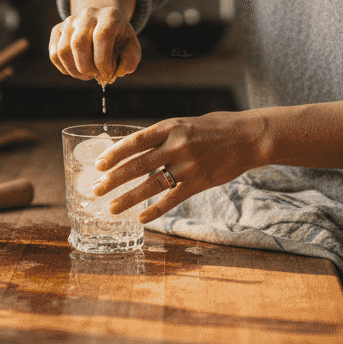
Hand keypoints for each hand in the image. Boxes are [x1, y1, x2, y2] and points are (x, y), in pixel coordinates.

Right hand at [49, 6, 141, 83]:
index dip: (103, 61)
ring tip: (88, 74)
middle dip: (87, 68)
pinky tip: (77, 70)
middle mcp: (88, 14)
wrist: (104, 24)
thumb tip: (112, 74)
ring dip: (75, 71)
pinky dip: (64, 69)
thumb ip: (129, 62)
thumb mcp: (132, 48)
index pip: (101, 36)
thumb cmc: (119, 40)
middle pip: (78, 43)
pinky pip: (54, 54)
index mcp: (110, 15)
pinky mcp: (58, 29)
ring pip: (63, 50)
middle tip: (96, 76)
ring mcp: (70, 21)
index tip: (107, 75)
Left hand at [89, 110, 268, 223]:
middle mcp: (177, 146)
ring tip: (112, 208)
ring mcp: (188, 166)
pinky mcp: (199, 182)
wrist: (247, 137)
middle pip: (138, 165)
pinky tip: (141, 219)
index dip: (115, 154)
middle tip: (95, 189)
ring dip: (129, 198)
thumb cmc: (213, 128)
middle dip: (114, 179)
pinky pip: (172, 199)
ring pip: (152, 185)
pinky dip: (155, 210)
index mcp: (171, 127)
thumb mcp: (184, 124)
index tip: (98, 164)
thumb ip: (161, 137)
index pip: (136, 141)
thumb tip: (132, 150)